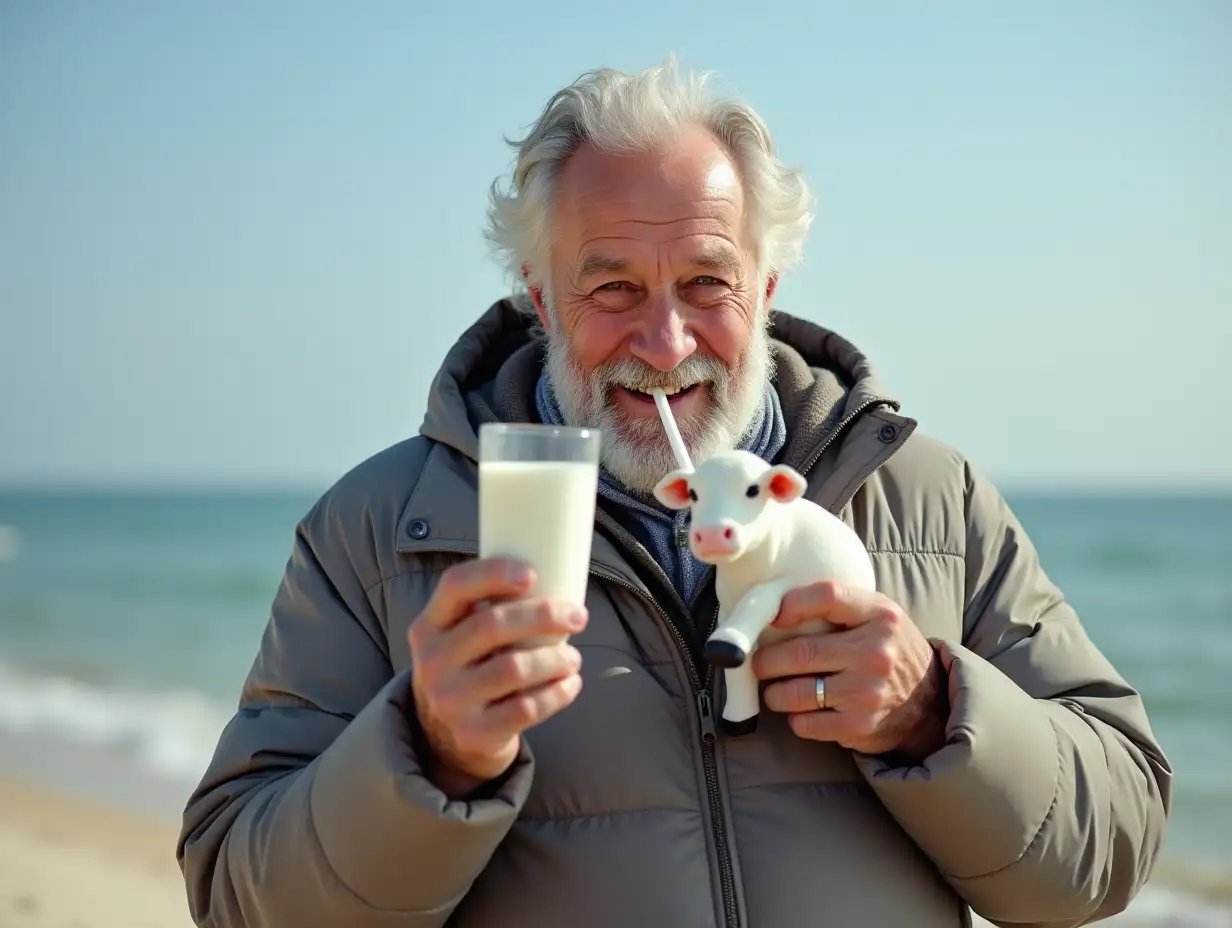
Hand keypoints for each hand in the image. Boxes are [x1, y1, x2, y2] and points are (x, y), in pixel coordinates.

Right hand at [408, 557, 586, 796]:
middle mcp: (432, 662)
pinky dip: (557, 693)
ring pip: (515, 668)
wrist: (446, 737)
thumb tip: (556, 571)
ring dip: (556, 658)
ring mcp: (449, 701)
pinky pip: (526, 708)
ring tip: (573, 658)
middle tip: (578, 617)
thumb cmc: (470, 667)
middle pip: (492, 624)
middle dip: (544, 615)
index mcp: (428, 626)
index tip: (534, 574)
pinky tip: (570, 683)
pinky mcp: (473, 734)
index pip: (456, 585)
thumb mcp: (459, 636)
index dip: (495, 573)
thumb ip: (489, 608)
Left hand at [750, 580, 947, 761]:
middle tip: (759, 662)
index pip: (827, 595)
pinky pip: (804, 723)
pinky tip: (801, 711)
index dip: (791, 604)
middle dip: (767, 660)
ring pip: (794, 692)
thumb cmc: (889, 651)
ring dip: (775, 692)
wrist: (928, 706)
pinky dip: (794, 718)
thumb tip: (776, 607)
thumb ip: (839, 606)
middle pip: (800, 651)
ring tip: (775, 689)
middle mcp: (875, 653)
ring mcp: (866, 692)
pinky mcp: (858, 725)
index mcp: (880, 616)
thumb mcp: (878, 616)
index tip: (775, 617)